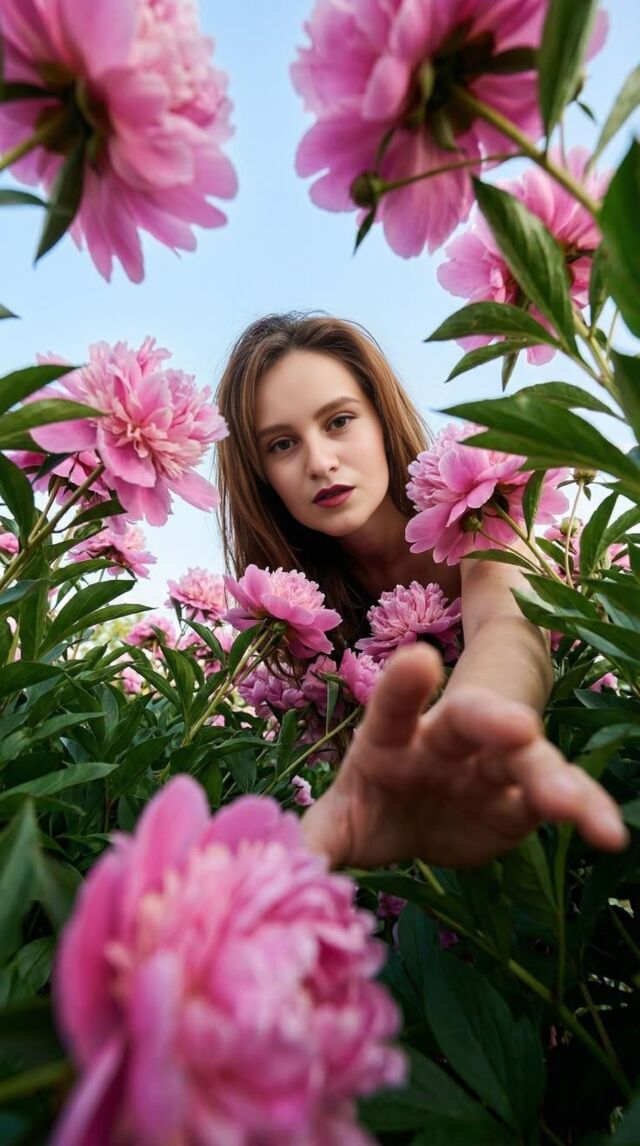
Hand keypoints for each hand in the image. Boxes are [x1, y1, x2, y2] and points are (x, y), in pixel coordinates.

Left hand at [301, 644, 628, 868]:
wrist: (426, 813)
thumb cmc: (378, 801)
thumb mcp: (345, 820)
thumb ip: (318, 839)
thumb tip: (282, 866)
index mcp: (390, 738)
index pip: (393, 707)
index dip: (403, 685)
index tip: (417, 659)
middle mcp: (445, 742)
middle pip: (468, 721)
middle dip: (490, 719)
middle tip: (516, 723)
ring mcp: (489, 768)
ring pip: (523, 762)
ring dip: (548, 776)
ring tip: (569, 801)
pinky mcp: (523, 802)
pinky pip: (555, 802)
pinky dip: (581, 811)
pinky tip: (606, 830)